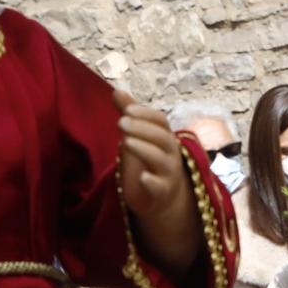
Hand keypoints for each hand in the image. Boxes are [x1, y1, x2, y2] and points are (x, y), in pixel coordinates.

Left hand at [115, 87, 201, 274]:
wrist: (164, 197)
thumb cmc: (149, 162)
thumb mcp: (139, 137)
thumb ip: (130, 115)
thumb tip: (116, 90)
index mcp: (165, 137)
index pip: (160, 121)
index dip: (145, 113)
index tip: (126, 109)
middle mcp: (171, 154)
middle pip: (162, 138)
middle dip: (143, 129)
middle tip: (121, 122)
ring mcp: (168, 174)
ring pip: (160, 160)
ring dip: (144, 149)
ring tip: (124, 142)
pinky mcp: (161, 193)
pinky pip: (159, 187)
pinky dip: (152, 182)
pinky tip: (141, 177)